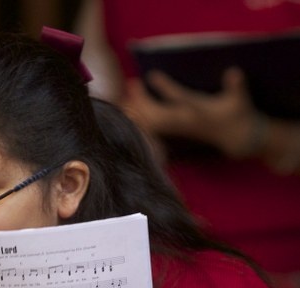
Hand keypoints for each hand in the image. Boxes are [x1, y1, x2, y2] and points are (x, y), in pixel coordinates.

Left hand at [122, 67, 263, 159]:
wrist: (236, 139)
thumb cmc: (238, 114)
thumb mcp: (240, 99)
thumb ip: (236, 86)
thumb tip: (234, 72)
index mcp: (198, 112)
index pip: (178, 99)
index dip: (164, 87)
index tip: (150, 74)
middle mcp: (184, 122)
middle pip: (157, 116)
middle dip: (143, 101)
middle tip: (132, 83)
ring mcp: (177, 130)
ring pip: (151, 124)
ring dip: (137, 111)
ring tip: (123, 97)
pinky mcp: (173, 134)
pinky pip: (151, 129)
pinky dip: (138, 120)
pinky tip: (127, 112)